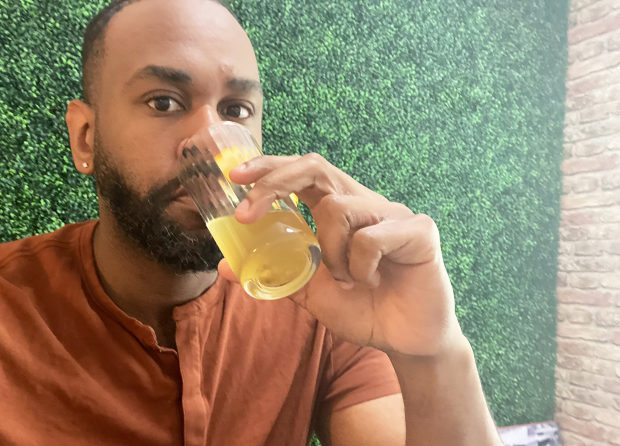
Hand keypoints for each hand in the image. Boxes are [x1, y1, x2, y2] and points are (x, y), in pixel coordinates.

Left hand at [220, 154, 461, 356]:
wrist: (406, 344)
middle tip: (247, 213)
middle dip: (275, 183)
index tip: (234, 176)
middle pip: (316, 168)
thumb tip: (227, 265)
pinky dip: (359, 265)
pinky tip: (371, 283)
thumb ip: (275, 275)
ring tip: (344, 280)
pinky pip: (371, 237)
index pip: (302, 173)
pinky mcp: (419, 230)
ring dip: (328, 251)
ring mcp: (393, 213)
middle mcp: (365, 203)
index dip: (269, 167)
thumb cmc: (362, 310)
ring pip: (338, 208)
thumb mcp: (310, 293)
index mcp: (340, 210)